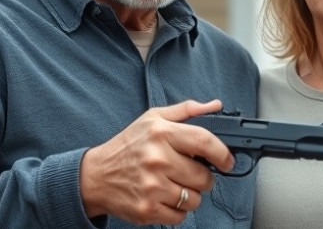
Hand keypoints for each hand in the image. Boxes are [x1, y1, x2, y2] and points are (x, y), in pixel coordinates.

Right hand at [78, 99, 233, 224]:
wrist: (95, 176)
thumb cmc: (127, 146)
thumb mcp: (153, 119)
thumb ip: (186, 111)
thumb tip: (215, 106)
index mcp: (161, 133)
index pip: (205, 141)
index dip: (223, 153)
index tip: (227, 161)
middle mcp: (157, 159)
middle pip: (204, 176)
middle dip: (204, 177)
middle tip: (191, 172)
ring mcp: (152, 187)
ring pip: (195, 199)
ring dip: (191, 194)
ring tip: (175, 184)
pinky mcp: (147, 210)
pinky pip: (181, 216)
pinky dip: (178, 209)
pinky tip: (166, 197)